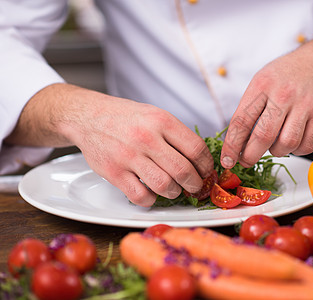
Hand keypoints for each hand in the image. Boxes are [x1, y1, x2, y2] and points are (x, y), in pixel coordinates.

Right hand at [7, 84, 214, 206]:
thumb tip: (201, 159)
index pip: (196, 148)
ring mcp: (128, 156)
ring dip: (174, 193)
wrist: (89, 117)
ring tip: (174, 190)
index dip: (206, 165)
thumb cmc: (127, 118)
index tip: (206, 172)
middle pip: (183, 170)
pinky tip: (152, 193)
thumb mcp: (156, 115)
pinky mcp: (113, 172)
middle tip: (195, 186)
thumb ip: (176, 135)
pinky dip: (151, 200)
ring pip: (164, 186)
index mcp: (162, 121)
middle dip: (195, 184)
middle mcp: (146, 138)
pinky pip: (140, 196)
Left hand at [221, 45, 312, 167]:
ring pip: (287, 144)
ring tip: (274, 143)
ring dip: (276, 151)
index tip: (227, 160)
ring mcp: (305, 105)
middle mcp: (284, 94)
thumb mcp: (258, 85)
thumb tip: (234, 147)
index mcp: (262, 86)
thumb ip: (246, 112)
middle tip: (246, 160)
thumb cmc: (281, 79)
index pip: (241, 121)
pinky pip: (306, 146)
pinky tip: (291, 141)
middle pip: (264, 136)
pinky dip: (296, 150)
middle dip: (251, 156)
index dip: (232, 146)